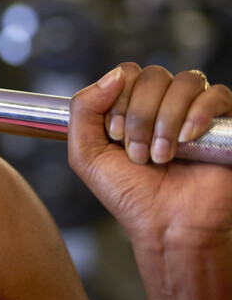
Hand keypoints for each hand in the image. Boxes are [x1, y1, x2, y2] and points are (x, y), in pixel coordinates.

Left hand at [68, 63, 231, 241]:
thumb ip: (83, 109)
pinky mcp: (224, 123)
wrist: (166, 226)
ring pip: (184, 82)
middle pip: (153, 76)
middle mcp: (163, 104)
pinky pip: (217, 94)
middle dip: (140, 116)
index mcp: (131, 106)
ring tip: (161, 156)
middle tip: (138, 154)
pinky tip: (187, 140)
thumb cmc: (129, 194)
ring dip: (165, 120)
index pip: (126, 73)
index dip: (118, 100)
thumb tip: (114, 75)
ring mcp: (195, 111)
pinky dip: (198, 114)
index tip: (116, 137)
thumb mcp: (86, 154)